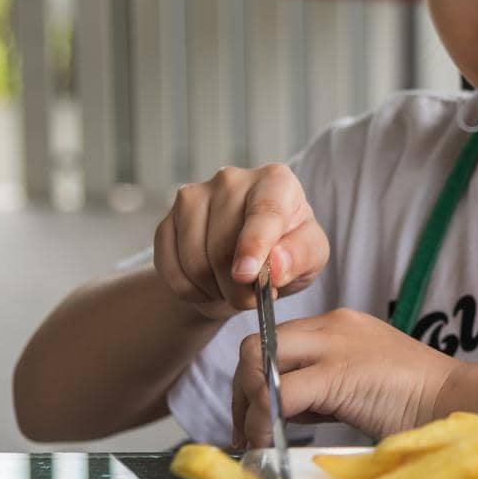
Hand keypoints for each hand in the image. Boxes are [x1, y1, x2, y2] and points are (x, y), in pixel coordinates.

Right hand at [152, 163, 328, 320]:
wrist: (249, 258)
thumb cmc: (288, 250)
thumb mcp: (311, 256)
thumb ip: (300, 256)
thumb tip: (275, 264)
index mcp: (275, 181)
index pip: (264, 211)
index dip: (254, 245)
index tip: (247, 276)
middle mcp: (231, 180)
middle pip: (224, 244)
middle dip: (238, 286)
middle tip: (252, 298)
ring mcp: (193, 197)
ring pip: (194, 260)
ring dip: (214, 290)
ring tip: (232, 290)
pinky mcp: (166, 221)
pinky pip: (170, 269)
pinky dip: (189, 291)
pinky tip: (208, 288)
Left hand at [231, 308, 460, 447]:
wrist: (461, 401)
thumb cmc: (422, 403)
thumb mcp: (364, 383)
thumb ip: (326, 387)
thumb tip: (283, 411)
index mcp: (341, 325)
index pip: (274, 339)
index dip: (256, 377)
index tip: (256, 415)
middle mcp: (334, 326)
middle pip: (255, 345)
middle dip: (241, 392)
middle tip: (246, 432)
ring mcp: (336, 346)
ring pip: (258, 362)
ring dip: (248, 406)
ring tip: (257, 440)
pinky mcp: (339, 374)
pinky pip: (278, 394)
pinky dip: (263, 422)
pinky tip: (268, 444)